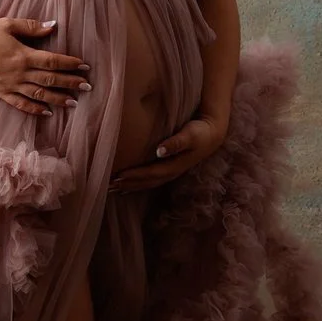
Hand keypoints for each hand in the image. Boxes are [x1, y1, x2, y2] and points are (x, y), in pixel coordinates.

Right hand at [0, 17, 90, 116]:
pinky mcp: (1, 92)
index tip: (85, 66)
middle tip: (88, 86)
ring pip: (39, 94)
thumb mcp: (7, 24)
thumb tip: (54, 26)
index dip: (70, 64)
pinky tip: (48, 112)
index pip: (53, 61)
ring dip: (58, 99)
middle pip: (50, 79)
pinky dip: (35, 109)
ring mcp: (11, 85)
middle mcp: (20, 73)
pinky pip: (21, 104)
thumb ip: (32, 26)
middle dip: (71, 83)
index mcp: (23, 55)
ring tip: (74, 102)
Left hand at [108, 113, 226, 194]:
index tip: (118, 176)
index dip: (135, 176)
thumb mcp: (191, 135)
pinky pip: (150, 179)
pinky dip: (137, 183)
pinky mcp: (168, 167)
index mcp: (175, 165)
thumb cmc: (200, 131)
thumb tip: (160, 151)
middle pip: (147, 182)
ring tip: (112, 189)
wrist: (213, 134)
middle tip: (108, 186)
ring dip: (130, 186)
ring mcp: (170, 171)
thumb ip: (176, 142)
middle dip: (128, 185)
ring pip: (147, 183)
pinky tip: (126, 185)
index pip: (151, 174)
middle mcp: (172, 172)